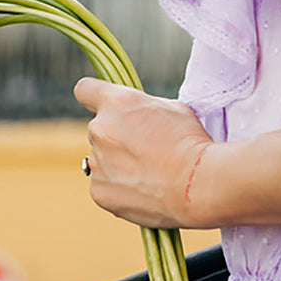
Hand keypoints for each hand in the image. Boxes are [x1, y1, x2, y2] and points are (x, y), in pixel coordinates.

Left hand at [73, 78, 212, 228]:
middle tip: (146, 148)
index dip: (94, 97)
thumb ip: (144, 108)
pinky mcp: (98, 191)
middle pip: (99, 129)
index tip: (105, 106)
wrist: (195, 184)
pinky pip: (104, 185)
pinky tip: (144, 189)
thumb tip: (139, 118)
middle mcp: (99, 129)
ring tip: (149, 173)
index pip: (85, 89)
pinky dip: (119, 188)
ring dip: (118, 163)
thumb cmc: (190, 142)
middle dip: (117, 136)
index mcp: (116, 102)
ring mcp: (96, 162)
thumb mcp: (172, 107)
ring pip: (102, 159)